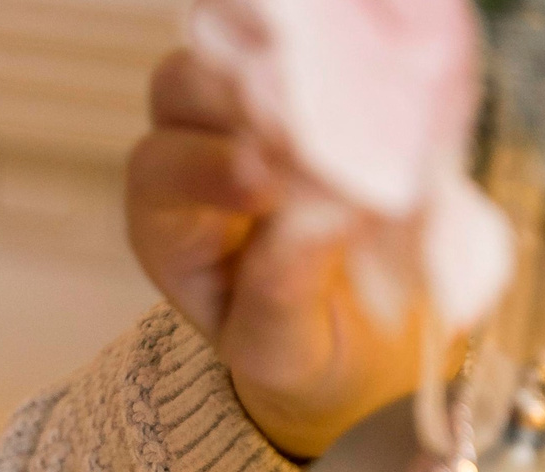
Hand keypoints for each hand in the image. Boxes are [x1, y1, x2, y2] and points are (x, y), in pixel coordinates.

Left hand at [126, 49, 430, 459]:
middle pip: (184, 87)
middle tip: (308, 124)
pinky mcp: (304, 92)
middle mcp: (191, 151)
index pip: (160, 170)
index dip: (207, 167)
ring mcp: (246, 111)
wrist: (352, 326)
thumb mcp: (279, 347)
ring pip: (241, 51)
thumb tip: (319, 222)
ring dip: (290, 67)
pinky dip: (341, 58)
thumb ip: (281, 294)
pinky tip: (385, 78)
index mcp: (168, 222)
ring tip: (349, 98)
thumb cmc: (296, 341)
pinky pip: (309, 52)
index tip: (265, 184)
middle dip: (240, 96)